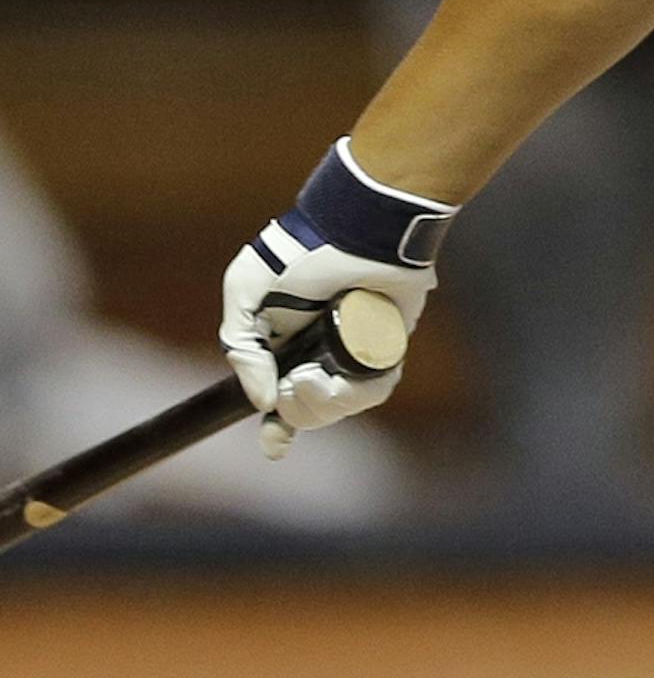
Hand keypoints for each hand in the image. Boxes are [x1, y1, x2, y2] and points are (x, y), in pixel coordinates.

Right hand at [219, 140, 453, 455]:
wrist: (356, 231)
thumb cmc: (298, 254)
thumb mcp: (245, 290)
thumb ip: (242, 346)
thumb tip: (262, 401)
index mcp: (284, 345)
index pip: (280, 398)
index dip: (277, 429)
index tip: (274, 446)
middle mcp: (320, 353)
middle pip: (308, 410)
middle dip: (300, 410)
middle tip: (298, 382)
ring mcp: (355, 354)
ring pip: (341, 405)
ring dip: (325, 404)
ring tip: (317, 376)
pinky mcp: (388, 348)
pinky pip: (375, 387)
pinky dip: (359, 390)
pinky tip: (344, 375)